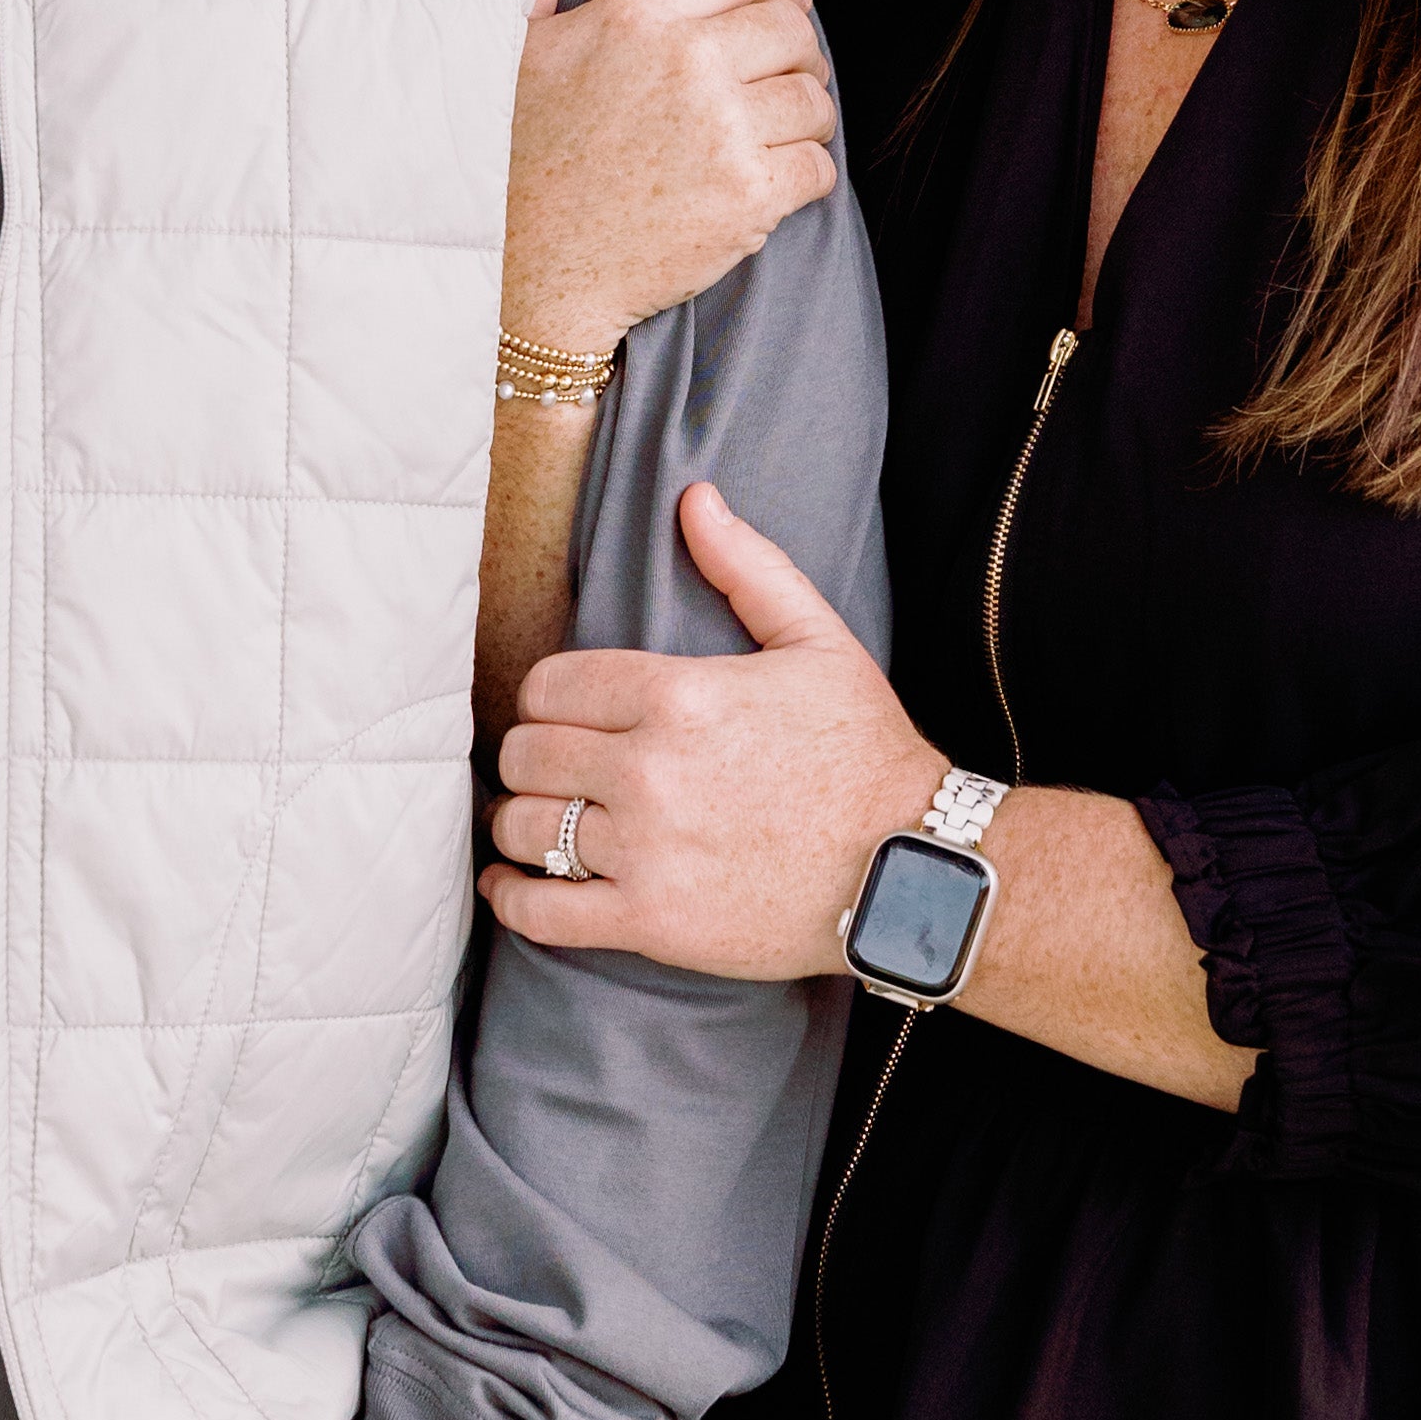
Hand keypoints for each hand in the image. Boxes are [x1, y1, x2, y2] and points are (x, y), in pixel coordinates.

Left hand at [483, 483, 943, 977]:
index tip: (567, 714)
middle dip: (532, 755)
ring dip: (520, 821)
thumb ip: (746, 566)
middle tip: (553, 766)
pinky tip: (510, 882)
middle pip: (525, 754)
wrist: (910, 867)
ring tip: (536, 820)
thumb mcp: (816, 640)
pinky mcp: (650, 921)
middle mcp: (650, 769)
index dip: (549, 698)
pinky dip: (510, 896)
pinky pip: (541, 910)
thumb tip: (694, 497)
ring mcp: (646, 850)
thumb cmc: (865, 749)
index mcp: (679, 693)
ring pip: (523, 826)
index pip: (550, 685)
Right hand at [503, 0, 839, 356]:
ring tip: (777, 129)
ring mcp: (721, 134)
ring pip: (815, 98)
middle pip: (792, 28)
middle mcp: (686, 65)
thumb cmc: (514, 156)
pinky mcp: (748, 200)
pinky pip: (819, 165)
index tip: (781, 4)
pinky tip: (773, 178)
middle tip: (778, 76)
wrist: (523, 277)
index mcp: (635, 17)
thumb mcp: (515, 43)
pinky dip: (808, 172)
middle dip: (796, 50)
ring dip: (807, 114)